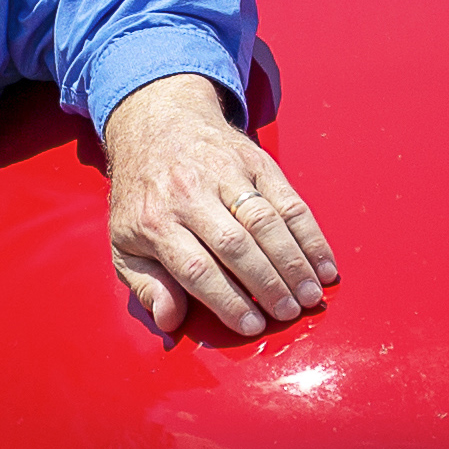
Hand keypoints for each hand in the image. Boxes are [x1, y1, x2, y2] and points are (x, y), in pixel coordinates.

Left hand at [100, 74, 337, 335]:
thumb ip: (145, 286)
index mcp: (155, 220)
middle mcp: (190, 193)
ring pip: (265, 222)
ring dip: (293, 262)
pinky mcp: (254, 161)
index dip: (227, 300)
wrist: (159, 123)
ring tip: (311, 295)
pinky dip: (310, 234)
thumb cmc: (144, 196)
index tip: (253, 325)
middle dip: (267, 285)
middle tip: (289, 313)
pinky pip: (288, 200)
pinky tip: (324, 264)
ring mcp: (225, 174)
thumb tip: (169, 319)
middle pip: (235, 246)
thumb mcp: (124, 242)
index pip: (195, 267)